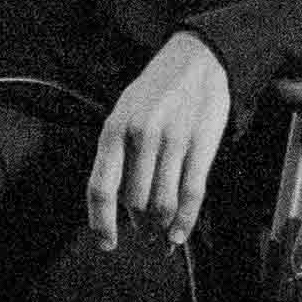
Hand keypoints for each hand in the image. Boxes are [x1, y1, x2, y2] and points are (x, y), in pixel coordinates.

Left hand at [87, 31, 238, 250]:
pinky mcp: (200, 144)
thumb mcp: (125, 112)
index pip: (101, 187)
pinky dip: (185, 220)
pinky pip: (191, 194)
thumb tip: (119, 204)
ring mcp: (172, 140)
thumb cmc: (157, 89)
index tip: (107, 243)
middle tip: (144, 234)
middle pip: (135, 201)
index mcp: (114, 129)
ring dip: (161, 228)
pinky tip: (180, 233)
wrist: (198, 59)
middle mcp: (141, 136)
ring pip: (163, 202)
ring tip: (162, 237)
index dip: (101, 222)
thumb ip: (118, 154)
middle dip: (139, 225)